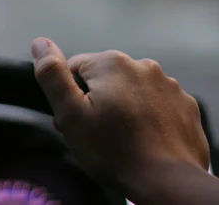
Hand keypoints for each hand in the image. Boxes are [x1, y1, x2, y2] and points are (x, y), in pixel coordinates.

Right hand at [31, 37, 209, 200]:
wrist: (167, 182)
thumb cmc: (112, 150)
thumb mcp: (70, 114)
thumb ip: (52, 75)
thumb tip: (40, 42)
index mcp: (111, 63)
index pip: (74, 70)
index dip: (70, 97)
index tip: (77, 122)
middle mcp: (143, 65)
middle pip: (103, 79)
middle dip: (96, 102)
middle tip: (96, 135)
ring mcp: (169, 85)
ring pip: (130, 91)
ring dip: (122, 108)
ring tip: (121, 140)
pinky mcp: (185, 104)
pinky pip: (155, 104)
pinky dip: (147, 117)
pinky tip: (143, 139)